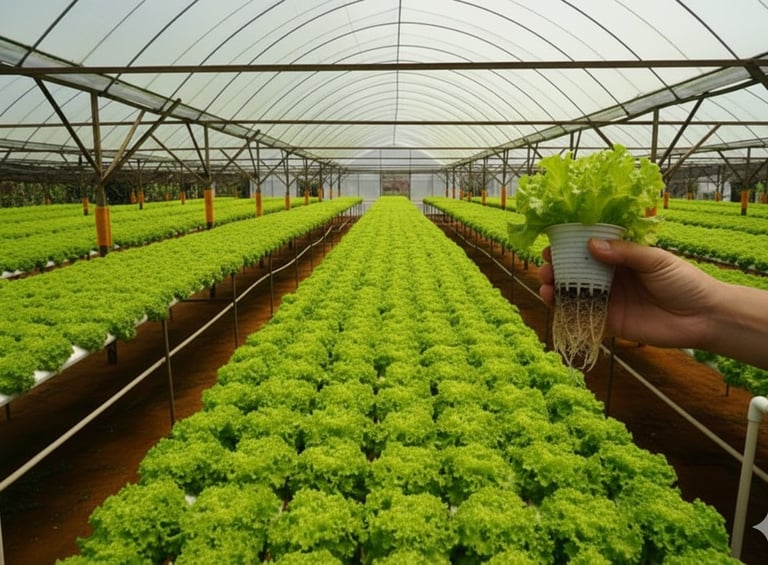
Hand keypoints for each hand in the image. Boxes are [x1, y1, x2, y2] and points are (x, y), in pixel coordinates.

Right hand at [538, 238, 718, 349]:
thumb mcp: (655, 259)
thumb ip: (624, 253)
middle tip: (545, 266)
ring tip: (544, 283)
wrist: (704, 317)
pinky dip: (565, 310)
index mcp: (622, 258)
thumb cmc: (685, 281)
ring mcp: (609, 300)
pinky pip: (582, 316)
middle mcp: (611, 278)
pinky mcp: (609, 323)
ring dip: (556, 288)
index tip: (553, 242)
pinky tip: (552, 302)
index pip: (590, 248)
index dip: (570, 245)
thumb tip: (590, 245)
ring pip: (575, 293)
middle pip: (577, 271)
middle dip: (557, 268)